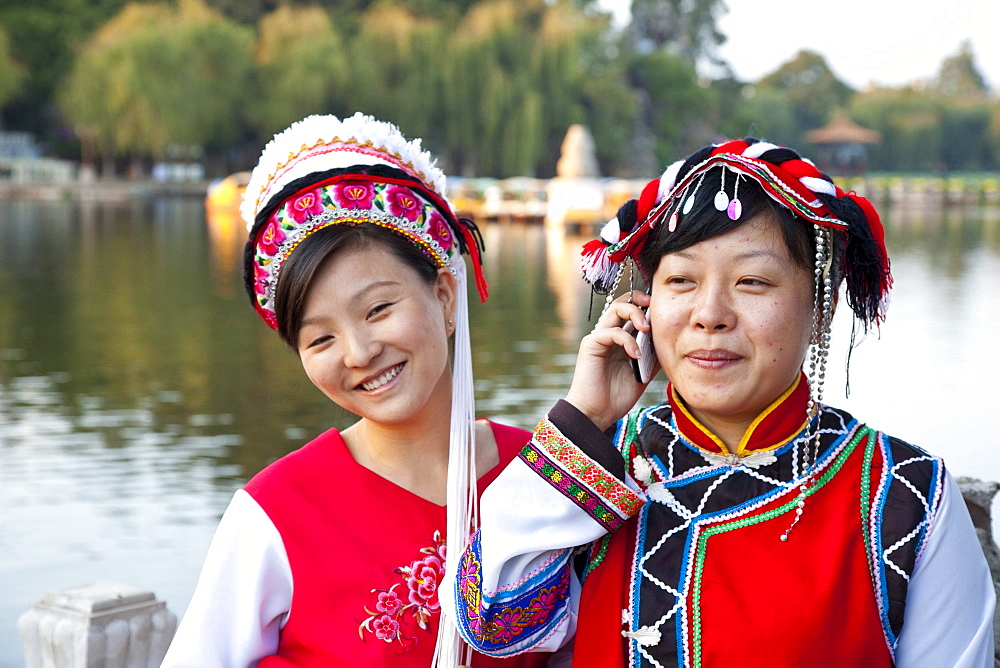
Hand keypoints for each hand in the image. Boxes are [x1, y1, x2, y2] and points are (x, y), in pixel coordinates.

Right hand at [564, 290, 652, 430]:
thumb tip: (671, 343)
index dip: (645, 305)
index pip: (630, 311)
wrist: (597, 414)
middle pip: (622, 303)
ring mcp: (598, 338)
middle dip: (639, 300)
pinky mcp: (591, 345)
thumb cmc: (617, 396)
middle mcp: (608, 334)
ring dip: (634, 314)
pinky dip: (628, 341)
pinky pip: (611, 332)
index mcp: (619, 339)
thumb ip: (653, 357)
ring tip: (647, 328)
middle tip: (653, 306)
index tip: (661, 309)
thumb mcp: (644, 373)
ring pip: (614, 309)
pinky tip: (637, 355)